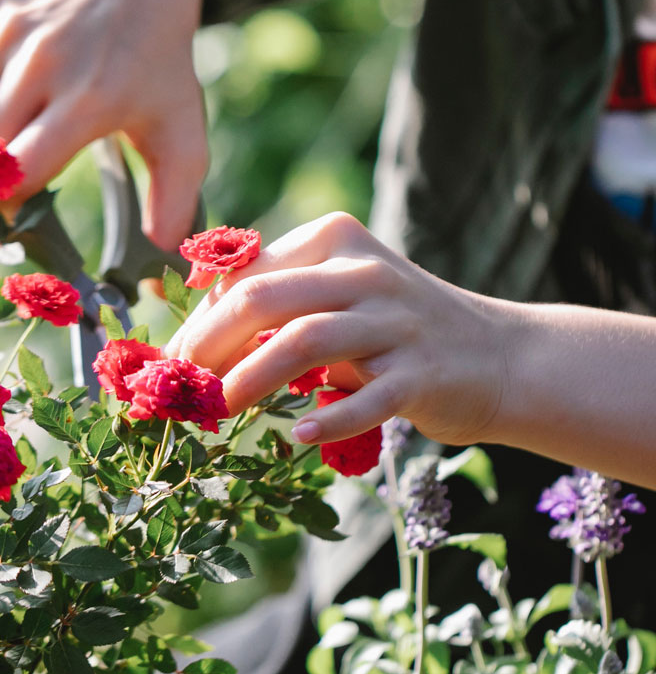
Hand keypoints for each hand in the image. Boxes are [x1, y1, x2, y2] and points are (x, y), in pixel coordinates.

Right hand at [0, 0, 207, 249]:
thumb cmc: (156, 70)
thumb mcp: (180, 132)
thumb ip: (175, 199)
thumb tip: (162, 257)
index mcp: (91, 99)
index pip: (20, 172)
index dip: (9, 204)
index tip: (18, 214)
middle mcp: (47, 61)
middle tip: (0, 189)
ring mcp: (13, 28)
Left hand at [165, 212, 513, 447]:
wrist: (500, 357)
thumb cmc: (395, 329)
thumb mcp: (339, 294)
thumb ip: (278, 301)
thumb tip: (191, 337)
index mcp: (334, 239)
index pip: (246, 273)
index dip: (200, 319)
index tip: (172, 360)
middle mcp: (364, 271)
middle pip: (263, 298)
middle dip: (209, 343)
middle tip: (183, 385)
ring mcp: (396, 321)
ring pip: (303, 340)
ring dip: (250, 379)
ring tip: (219, 409)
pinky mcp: (422, 372)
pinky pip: (366, 398)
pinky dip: (329, 418)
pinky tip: (300, 435)